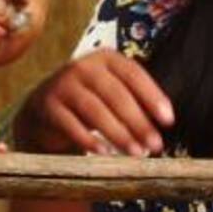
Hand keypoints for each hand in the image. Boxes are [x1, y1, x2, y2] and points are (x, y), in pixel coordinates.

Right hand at [13, 50, 173, 156]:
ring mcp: (63, 84)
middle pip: (115, 93)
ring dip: (118, 133)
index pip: (133, 73)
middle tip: (155, 144)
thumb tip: (163, 125)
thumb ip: (134, 101)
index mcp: (106, 59)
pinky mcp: (48, 105)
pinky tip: (104, 153)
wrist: (44, 110)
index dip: (152, 96)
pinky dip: (89, 140)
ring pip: (94, 109)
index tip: (168, 120)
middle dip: (138, 121)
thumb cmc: (88, 101)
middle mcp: (83, 67)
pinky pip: (70, 124)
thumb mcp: (111, 94)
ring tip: (135, 152)